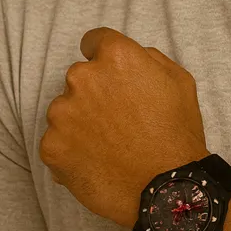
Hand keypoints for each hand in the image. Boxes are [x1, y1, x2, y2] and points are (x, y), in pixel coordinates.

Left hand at [39, 28, 209, 226]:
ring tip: (109, 144)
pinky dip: (72, 150)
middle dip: (95, 92)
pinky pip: (56, 141)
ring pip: (65, 109)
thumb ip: (149, 58)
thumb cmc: (177, 135)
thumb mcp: (180, 80)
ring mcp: (62, 113)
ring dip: (81, 121)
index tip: (111, 76)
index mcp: (115, 56)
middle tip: (118, 118)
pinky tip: (97, 161)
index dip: (104, 57)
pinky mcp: (51, 146)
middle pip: (80, 77)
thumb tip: (131, 56)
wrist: (166, 190)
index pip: (93, 41)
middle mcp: (82, 78)